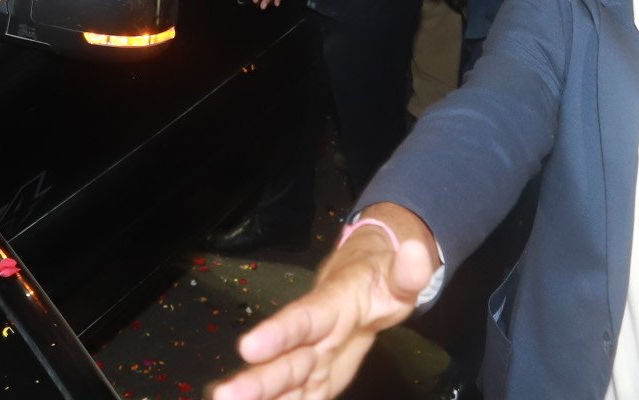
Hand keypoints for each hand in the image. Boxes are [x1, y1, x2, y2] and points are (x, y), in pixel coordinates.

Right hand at [216, 210, 436, 399]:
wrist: (366, 280)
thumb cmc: (381, 277)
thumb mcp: (400, 273)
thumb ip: (408, 270)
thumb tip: (416, 252)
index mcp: (332, 306)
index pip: (304, 319)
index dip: (279, 333)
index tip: (248, 347)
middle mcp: (314, 336)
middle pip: (285, 361)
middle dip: (256, 380)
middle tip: (222, 396)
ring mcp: (314, 359)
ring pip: (284, 383)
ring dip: (258, 398)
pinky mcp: (318, 378)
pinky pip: (298, 397)